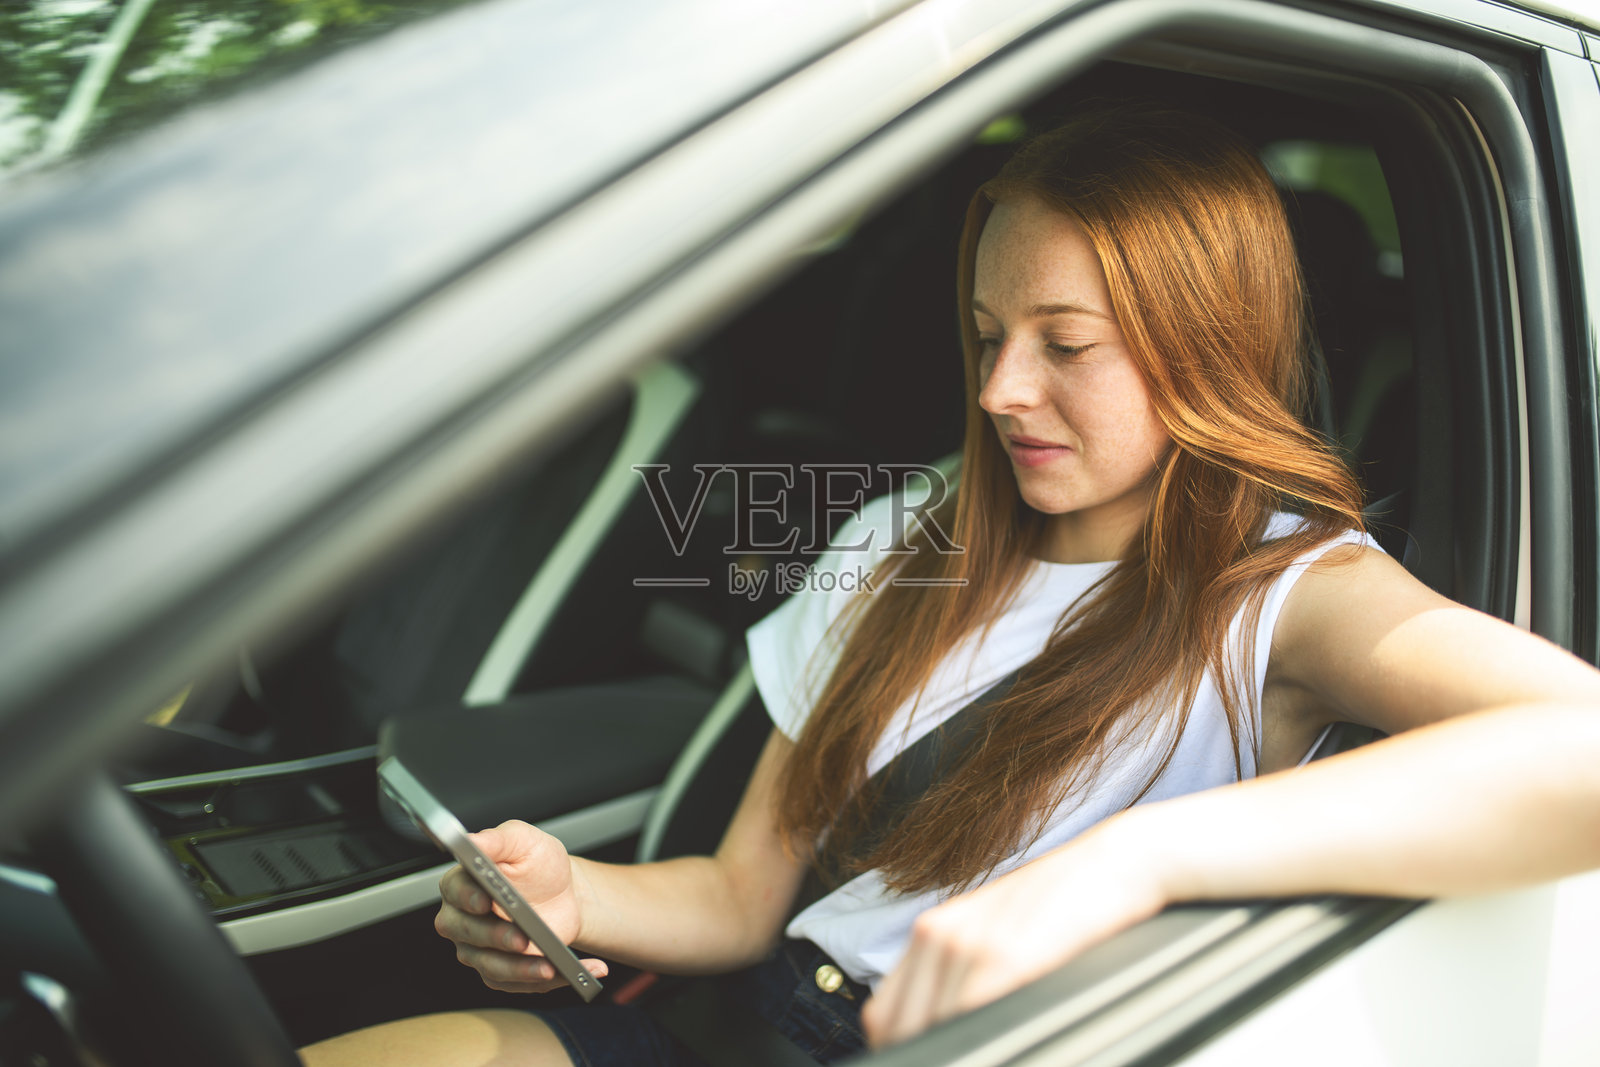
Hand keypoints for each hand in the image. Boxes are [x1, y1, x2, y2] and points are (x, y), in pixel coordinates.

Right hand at [433, 819, 609, 992]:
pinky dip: (547, 981)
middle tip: (522, 938)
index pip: (456, 891)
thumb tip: (470, 842)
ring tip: (551, 966)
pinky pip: (518, 984)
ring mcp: (478, 950)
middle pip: (470, 934)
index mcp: (461, 883)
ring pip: (492, 966)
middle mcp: (462, 920)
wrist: (564, 893)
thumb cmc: (539, 865)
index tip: (485, 901)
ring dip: (522, 970)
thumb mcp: (523, 840)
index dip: (468, 898)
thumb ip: (497, 840)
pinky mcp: (500, 972)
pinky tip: (572, 972)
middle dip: (498, 938)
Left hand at [861, 814, 1168, 1046]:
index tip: (932, 1054)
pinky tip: (1007, 1043)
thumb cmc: (1064, 904)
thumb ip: (959, 975)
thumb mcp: (996, 934)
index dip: (905, 1045)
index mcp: (932, 931)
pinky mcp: (1005, 958)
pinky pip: (968, 1017)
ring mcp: (968, 944)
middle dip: (926, 1051)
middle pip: (900, 1028)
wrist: (1114, 863)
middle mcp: (939, 934)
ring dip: (957, 1049)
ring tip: (990, 1051)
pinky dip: (980, 1043)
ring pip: (930, 1028)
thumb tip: (942, 1024)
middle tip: (965, 1056)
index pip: (884, 1014)